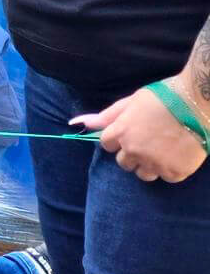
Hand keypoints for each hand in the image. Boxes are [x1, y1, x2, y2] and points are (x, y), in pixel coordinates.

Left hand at [72, 83, 207, 183]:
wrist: (197, 101)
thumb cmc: (163, 96)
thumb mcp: (131, 101)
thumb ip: (106, 116)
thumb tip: (76, 123)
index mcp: (121, 133)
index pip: (107, 145)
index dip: (118, 138)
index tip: (132, 131)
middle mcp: (134, 151)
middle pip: (123, 163)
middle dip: (132, 153)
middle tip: (149, 139)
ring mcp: (155, 163)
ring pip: (143, 174)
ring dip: (149, 164)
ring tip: (163, 148)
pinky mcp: (175, 172)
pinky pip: (166, 177)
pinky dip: (170, 168)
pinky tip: (177, 153)